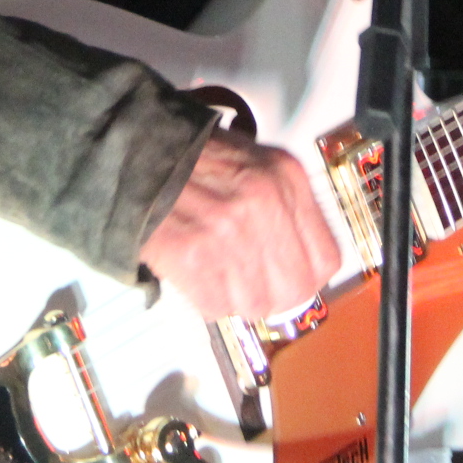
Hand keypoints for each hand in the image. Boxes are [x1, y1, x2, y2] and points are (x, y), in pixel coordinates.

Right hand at [140, 130, 340, 320]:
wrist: (136, 154)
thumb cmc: (193, 159)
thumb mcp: (257, 164)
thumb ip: (287, 207)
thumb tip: (300, 261)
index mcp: (286, 178)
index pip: (326, 259)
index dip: (306, 275)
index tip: (290, 276)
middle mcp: (264, 204)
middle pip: (295, 290)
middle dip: (274, 294)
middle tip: (252, 282)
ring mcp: (230, 232)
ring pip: (257, 304)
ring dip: (236, 297)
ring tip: (217, 268)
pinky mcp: (194, 256)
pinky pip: (218, 307)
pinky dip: (206, 298)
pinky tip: (196, 270)